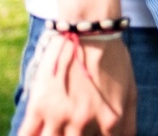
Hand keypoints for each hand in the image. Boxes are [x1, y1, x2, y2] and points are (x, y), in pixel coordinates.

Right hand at [19, 32, 136, 135]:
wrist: (90, 32)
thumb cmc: (113, 60)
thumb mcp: (131, 92)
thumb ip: (129, 123)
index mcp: (110, 120)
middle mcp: (84, 122)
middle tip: (73, 132)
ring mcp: (60, 115)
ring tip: (55, 133)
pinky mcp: (38, 106)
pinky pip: (26, 134)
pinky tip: (32, 135)